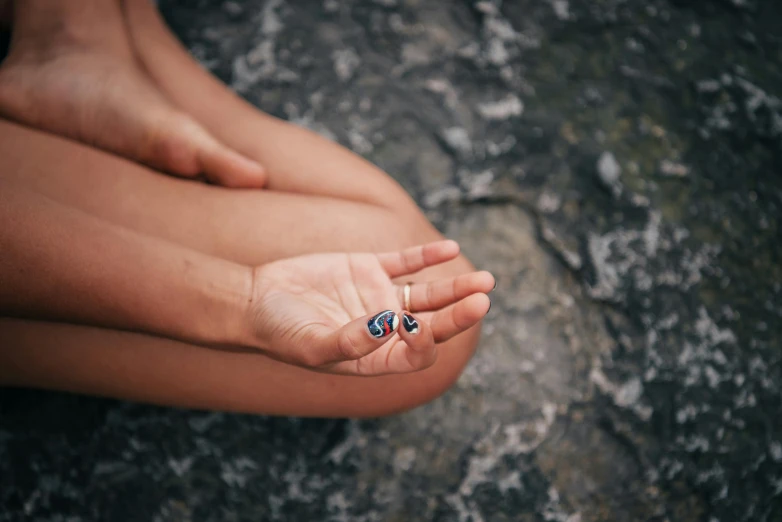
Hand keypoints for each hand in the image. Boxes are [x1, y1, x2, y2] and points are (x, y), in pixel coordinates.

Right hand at [245, 241, 493, 374]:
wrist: (257, 299)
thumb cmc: (279, 332)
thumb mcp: (312, 345)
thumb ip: (349, 343)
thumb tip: (390, 329)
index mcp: (374, 357)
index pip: (415, 354)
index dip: (425, 343)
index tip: (415, 326)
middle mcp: (384, 329)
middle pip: (432, 323)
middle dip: (458, 314)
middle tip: (482, 300)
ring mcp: (379, 297)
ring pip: (426, 295)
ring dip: (455, 288)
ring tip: (486, 280)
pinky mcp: (369, 268)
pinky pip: (405, 262)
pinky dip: (426, 256)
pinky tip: (449, 249)